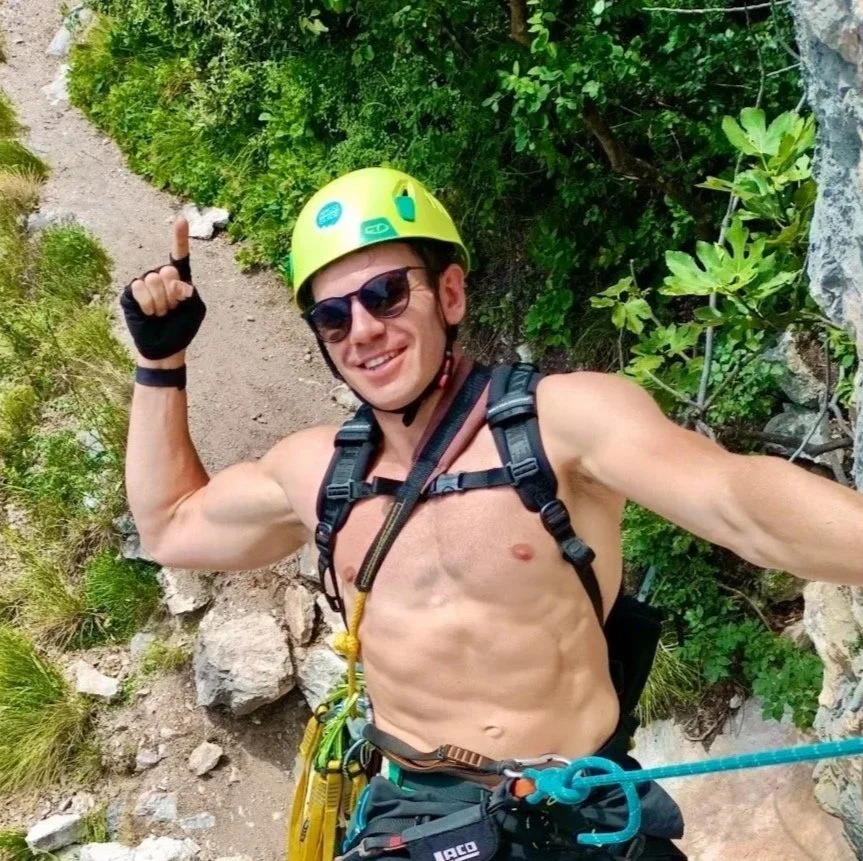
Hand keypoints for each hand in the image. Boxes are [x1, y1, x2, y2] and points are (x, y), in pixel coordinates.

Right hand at [121, 218, 205, 363]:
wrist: (164, 347)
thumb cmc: (182, 327)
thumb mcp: (195, 309)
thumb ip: (190, 292)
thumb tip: (176, 282)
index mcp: (179, 278)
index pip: (179, 255)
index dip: (180, 238)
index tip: (181, 219)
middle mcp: (160, 276)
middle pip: (167, 271)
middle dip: (172, 294)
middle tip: (172, 308)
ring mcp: (144, 283)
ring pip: (152, 281)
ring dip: (160, 303)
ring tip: (161, 313)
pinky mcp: (130, 293)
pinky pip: (139, 290)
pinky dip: (148, 305)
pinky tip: (150, 314)